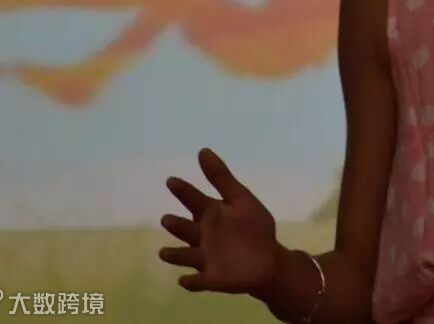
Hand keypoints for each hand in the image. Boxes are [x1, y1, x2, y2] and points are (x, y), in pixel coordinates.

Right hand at [159, 148, 279, 293]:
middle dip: (177, 225)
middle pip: (186, 229)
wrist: (268, 261)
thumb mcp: (241, 199)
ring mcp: (204, 258)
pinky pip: (197, 281)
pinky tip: (185, 280)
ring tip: (164, 252)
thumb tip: (203, 151)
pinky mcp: (210, 279)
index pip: (194, 200)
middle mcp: (202, 236)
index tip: (172, 180)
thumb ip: (222, 178)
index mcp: (211, 215)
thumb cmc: (254, 228)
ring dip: (175, 255)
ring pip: (185, 256)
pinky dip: (191, 281)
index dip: (184, 190)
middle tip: (167, 218)